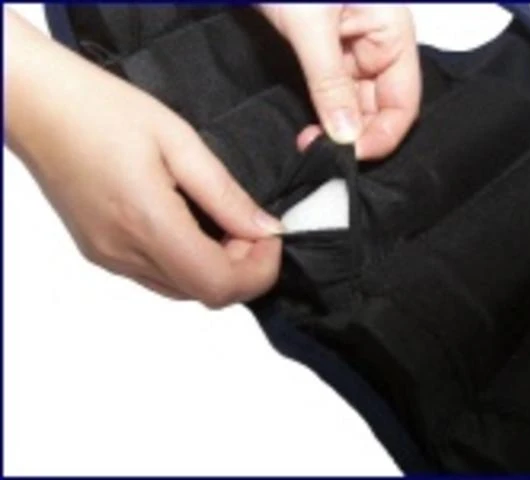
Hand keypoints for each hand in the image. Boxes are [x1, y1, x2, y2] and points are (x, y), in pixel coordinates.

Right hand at [5, 9, 282, 306]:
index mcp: (147, 223)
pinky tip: (191, 225)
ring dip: (216, 266)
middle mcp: (125, 253)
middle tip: (250, 224)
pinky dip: (188, 261)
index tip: (270, 236)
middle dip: (242, 268)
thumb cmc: (100, 109)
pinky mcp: (101, 253)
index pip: (219, 285)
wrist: (37, 106)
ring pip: (183, 289)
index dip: (258, 270)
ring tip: (222, 221)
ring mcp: (109, 258)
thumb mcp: (180, 141)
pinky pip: (158, 276)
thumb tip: (264, 229)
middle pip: (204, 294)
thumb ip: (225, 194)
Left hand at [260, 4, 420, 159]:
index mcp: (391, 33)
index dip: (383, 134)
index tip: (351, 156)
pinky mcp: (325, 55)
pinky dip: (322, 115)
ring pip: (354, 107)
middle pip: (380, 109)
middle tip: (323, 154)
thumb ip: (330, 83)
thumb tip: (346, 136)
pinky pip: (331, 95)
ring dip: (336, 130)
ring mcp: (350, 52)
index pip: (404, 101)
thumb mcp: (313, 26)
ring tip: (310, 143)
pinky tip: (308, 128)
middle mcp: (376, 46)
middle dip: (355, 136)